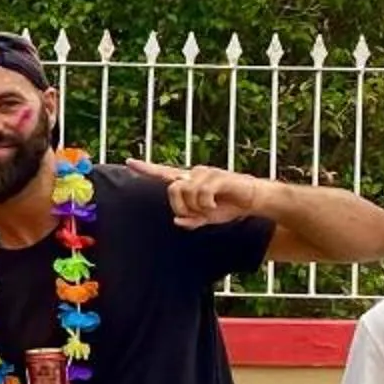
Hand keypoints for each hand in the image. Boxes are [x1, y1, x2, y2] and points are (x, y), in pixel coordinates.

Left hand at [124, 156, 263, 226]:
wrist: (254, 200)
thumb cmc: (229, 207)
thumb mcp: (207, 218)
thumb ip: (191, 220)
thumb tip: (177, 220)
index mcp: (189, 182)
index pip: (163, 173)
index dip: (146, 169)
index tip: (129, 162)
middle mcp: (194, 174)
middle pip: (172, 189)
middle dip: (180, 207)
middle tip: (196, 215)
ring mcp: (206, 173)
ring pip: (186, 191)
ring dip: (196, 207)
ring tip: (210, 209)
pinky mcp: (218, 176)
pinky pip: (202, 192)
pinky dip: (206, 204)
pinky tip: (215, 205)